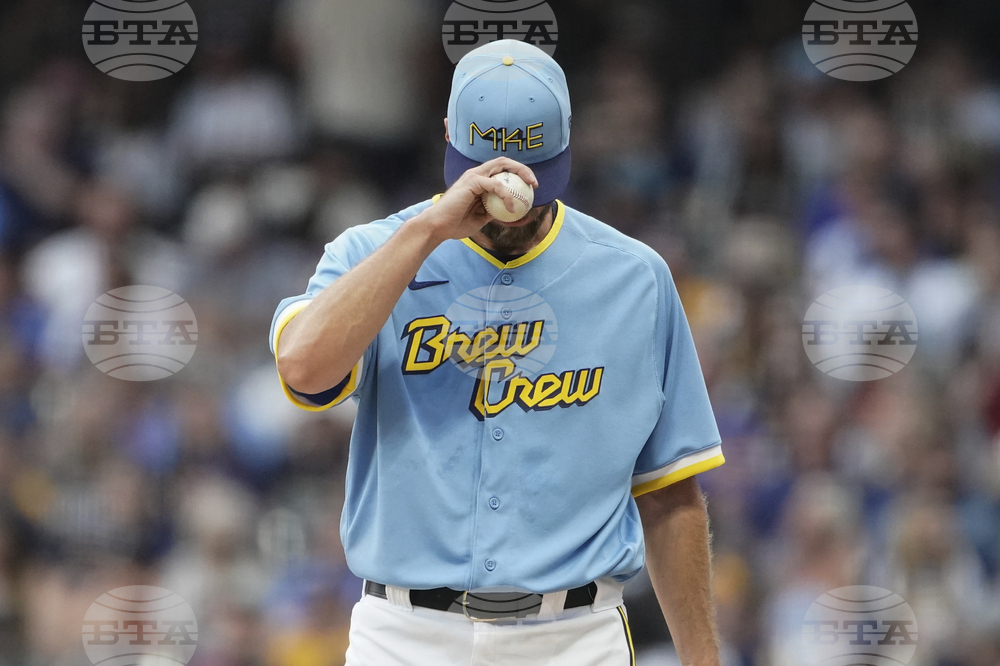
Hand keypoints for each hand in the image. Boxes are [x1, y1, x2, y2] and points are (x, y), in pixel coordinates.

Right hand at [419, 157, 537, 241]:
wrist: (439, 226)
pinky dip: (506, 195)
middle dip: (523, 169)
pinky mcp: (472, 182)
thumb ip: (494, 210)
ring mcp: (474, 176)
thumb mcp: (482, 217)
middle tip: (534, 183)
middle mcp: (477, 174)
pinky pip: (496, 185)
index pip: (501, 170)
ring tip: (530, 187)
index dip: (518, 174)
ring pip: (501, 166)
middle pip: (504, 162)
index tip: (531, 187)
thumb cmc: (456, 224)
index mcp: (479, 181)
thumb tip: (512, 212)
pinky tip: (512, 207)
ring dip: (520, 173)